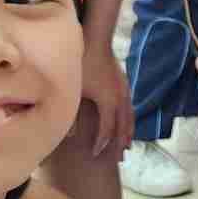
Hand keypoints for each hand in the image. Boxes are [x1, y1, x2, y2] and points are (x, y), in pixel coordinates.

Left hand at [80, 38, 132, 158]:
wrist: (96, 38)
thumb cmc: (82, 62)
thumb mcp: (73, 89)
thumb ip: (71, 113)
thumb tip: (68, 135)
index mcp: (108, 101)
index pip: (107, 129)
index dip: (102, 144)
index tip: (95, 155)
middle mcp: (120, 98)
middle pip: (123, 127)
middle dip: (120, 144)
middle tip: (118, 160)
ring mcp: (124, 90)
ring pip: (130, 117)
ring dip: (128, 133)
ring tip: (127, 146)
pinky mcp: (123, 83)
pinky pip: (129, 107)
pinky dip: (128, 119)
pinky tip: (124, 122)